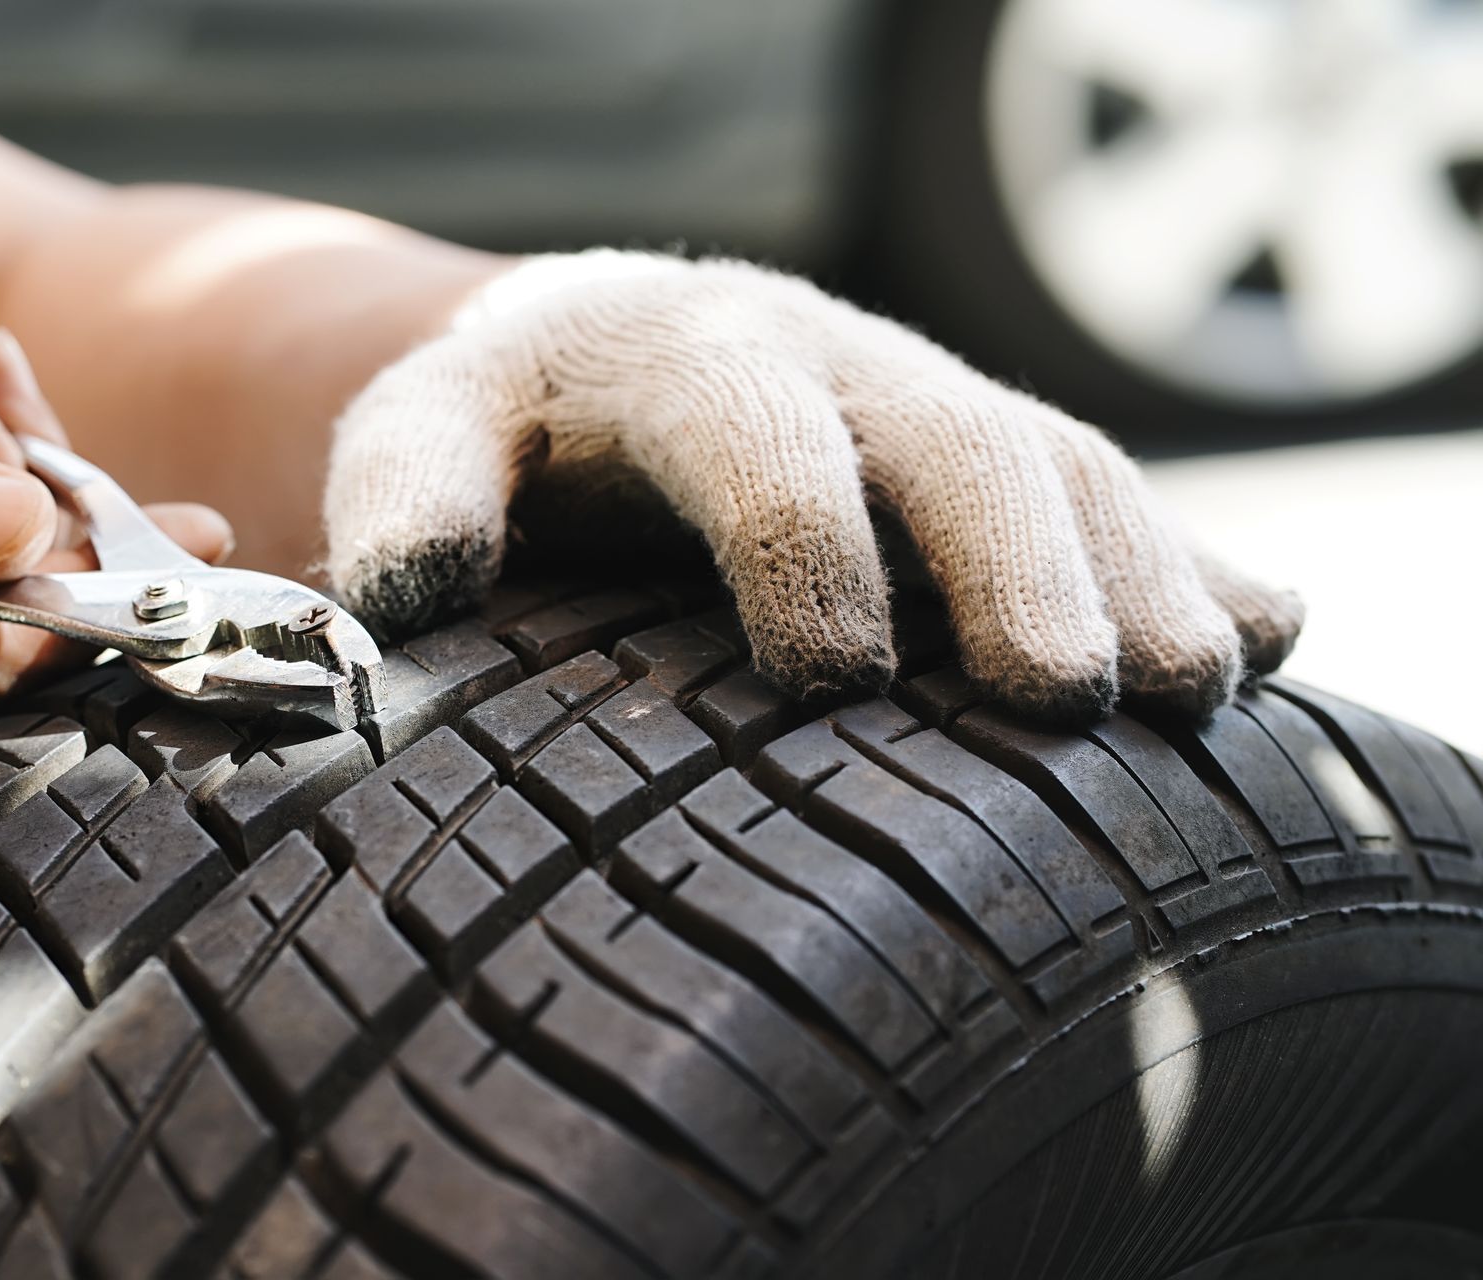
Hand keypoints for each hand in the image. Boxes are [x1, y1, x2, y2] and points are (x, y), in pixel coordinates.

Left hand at [324, 251, 1303, 721]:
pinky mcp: (990, 461)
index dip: (800, 538)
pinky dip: (1196, 560)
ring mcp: (932, 409)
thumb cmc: (511, 426)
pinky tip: (1262, 638)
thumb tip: (410, 593)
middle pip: (953, 438)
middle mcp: (836, 368)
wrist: (606, 348)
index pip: (756, 430)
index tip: (830, 672)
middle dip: (1014, 560)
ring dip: (1137, 571)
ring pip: (1061, 463)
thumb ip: (405, 494)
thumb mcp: (426, 434)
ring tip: (1194, 692)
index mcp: (690, 359)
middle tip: (1059, 695)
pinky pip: (1114, 493)